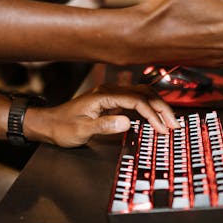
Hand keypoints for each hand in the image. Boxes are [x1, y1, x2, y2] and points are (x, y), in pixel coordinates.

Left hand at [24, 86, 175, 147]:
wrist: (48, 124)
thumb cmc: (62, 127)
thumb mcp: (82, 130)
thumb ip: (104, 126)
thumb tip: (127, 122)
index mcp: (104, 95)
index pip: (136, 101)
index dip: (152, 114)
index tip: (162, 128)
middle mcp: (109, 91)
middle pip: (143, 93)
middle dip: (161, 108)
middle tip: (174, 125)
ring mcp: (110, 95)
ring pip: (141, 95)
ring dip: (157, 107)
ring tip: (169, 122)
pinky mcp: (110, 102)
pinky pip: (135, 101)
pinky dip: (148, 108)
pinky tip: (155, 118)